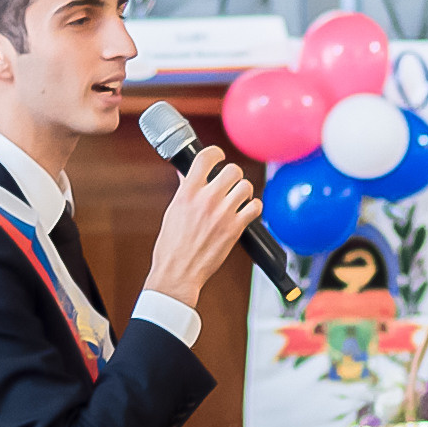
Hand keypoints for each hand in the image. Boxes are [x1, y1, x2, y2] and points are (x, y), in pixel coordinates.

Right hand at [143, 145, 259, 309]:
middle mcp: (206, 199)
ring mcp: (223, 213)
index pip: (206, 157)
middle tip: (228, 185)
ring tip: (237, 200)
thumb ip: (185, 189)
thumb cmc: (171, 246)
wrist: (177, 273)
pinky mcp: (235, 228)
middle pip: (233, 170)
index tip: (218, 157)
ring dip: (243, 192)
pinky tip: (246, 212)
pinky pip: (255, 207)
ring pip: (246, 186)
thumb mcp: (173, 211)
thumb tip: (187, 173)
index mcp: (187, 192)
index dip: (215, 153)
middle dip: (232, 177)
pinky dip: (253, 208)